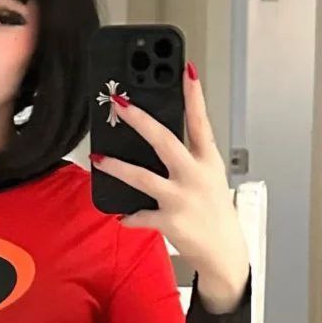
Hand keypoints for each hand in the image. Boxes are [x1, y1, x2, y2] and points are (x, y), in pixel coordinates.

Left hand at [90, 62, 249, 306]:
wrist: (223, 252)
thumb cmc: (213, 211)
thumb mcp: (209, 178)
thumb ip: (188, 158)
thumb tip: (157, 140)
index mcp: (207, 161)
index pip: (200, 122)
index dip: (194, 96)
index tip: (185, 70)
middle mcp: (195, 176)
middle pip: (164, 141)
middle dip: (140, 120)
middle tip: (121, 104)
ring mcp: (181, 199)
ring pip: (142, 178)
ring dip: (117, 167)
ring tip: (98, 158)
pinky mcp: (169, 222)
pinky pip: (140, 216)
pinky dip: (129, 216)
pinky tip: (121, 215)